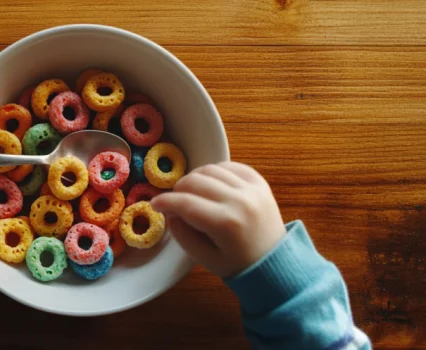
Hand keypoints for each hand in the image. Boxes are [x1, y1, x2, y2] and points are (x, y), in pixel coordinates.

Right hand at [150, 162, 285, 276]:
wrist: (275, 263)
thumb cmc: (237, 265)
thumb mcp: (204, 258)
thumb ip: (182, 235)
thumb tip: (171, 213)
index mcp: (225, 223)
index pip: (185, 203)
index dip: (165, 201)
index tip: (155, 204)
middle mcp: (240, 201)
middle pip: (195, 181)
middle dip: (177, 189)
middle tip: (173, 201)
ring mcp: (252, 189)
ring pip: (211, 169)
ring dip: (194, 178)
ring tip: (190, 192)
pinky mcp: (259, 183)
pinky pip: (230, 166)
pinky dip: (215, 171)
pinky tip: (209, 183)